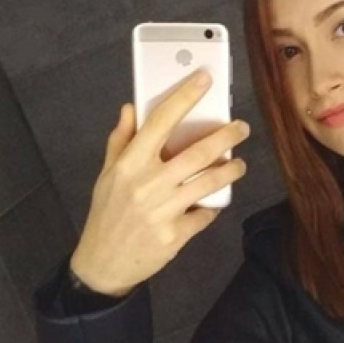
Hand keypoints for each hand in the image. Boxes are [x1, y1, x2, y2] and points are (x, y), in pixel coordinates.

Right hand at [70, 70, 249, 295]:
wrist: (102, 264)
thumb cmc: (106, 214)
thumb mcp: (107, 175)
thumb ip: (120, 140)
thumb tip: (131, 108)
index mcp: (130, 164)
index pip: (160, 120)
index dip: (185, 96)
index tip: (205, 78)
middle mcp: (148, 183)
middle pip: (198, 152)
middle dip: (226, 136)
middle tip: (241, 127)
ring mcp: (163, 210)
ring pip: (209, 182)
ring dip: (230, 170)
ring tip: (239, 164)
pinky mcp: (175, 234)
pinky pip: (205, 214)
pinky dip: (212, 206)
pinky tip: (215, 200)